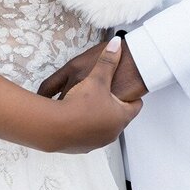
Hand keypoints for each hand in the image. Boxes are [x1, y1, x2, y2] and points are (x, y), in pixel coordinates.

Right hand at [38, 37, 141, 153]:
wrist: (55, 128)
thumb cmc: (81, 104)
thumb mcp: (96, 78)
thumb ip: (108, 61)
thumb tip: (117, 43)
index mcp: (120, 116)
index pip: (135, 105)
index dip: (132, 94)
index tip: (128, 87)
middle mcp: (112, 132)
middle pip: (117, 116)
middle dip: (112, 105)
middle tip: (108, 93)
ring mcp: (96, 142)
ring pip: (100, 126)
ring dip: (96, 115)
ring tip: (88, 103)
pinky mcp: (80, 147)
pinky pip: (84, 133)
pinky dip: (81, 124)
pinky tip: (73, 114)